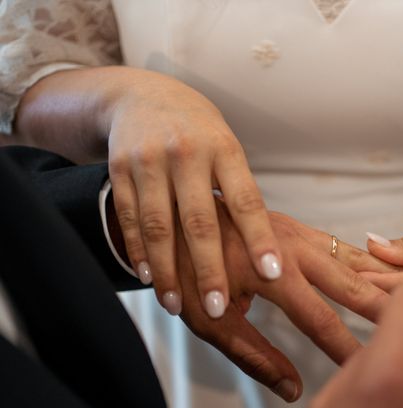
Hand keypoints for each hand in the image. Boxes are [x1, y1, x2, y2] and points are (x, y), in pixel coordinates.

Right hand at [105, 68, 279, 317]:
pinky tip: (147, 277)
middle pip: (200, 220)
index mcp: (224, 150)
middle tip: (217, 307)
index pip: (247, 200)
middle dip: (209, 268)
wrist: (143, 96)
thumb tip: (262, 250)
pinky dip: (137, 249)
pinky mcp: (120, 168)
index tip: (273, 273)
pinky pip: (129, 216)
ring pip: (159, 225)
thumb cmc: (200, 134)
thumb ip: (239, 194)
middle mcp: (187, 153)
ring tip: (176, 306)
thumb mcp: (227, 150)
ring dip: (168, 270)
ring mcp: (150, 160)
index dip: (260, 238)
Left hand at [174, 204, 402, 400]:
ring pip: (355, 258)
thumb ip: (253, 355)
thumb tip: (292, 387)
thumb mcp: (210, 322)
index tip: (372, 367)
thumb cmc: (187, 271)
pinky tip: (390, 275)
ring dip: (389, 280)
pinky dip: (371, 262)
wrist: (175, 215)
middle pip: (352, 282)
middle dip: (389, 308)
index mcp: (268, 272)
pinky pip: (343, 246)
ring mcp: (299, 232)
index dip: (347, 347)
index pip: (319, 318)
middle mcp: (291, 247)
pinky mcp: (300, 227)